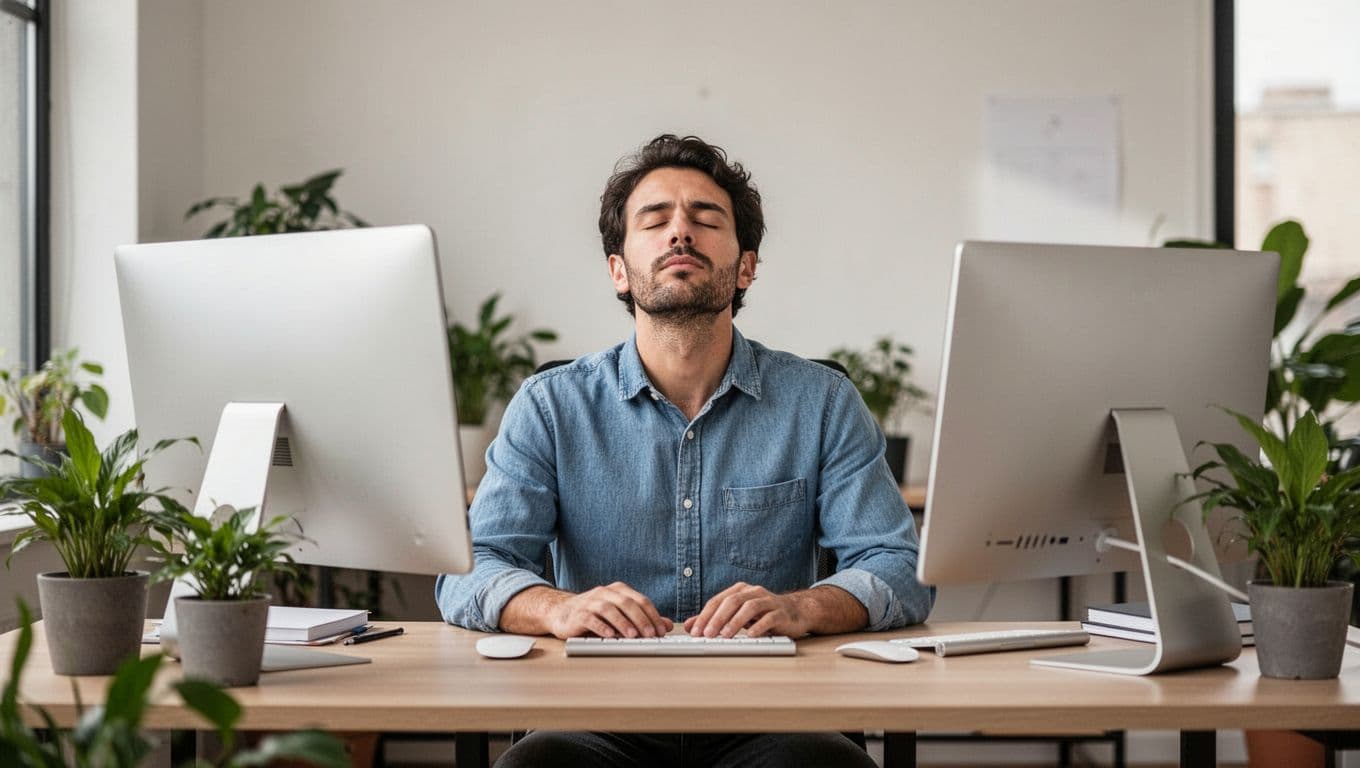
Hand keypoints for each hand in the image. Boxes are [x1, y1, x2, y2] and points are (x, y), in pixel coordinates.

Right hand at [545, 582, 672, 639]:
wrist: (562, 613)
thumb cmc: (595, 615)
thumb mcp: (621, 615)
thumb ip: (643, 619)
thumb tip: (667, 625)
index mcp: (619, 590)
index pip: (640, 600)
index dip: (653, 615)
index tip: (661, 631)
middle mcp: (605, 593)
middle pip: (627, 603)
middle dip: (641, 619)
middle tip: (650, 635)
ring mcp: (591, 602)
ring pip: (610, 610)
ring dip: (623, 623)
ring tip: (633, 635)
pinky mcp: (579, 614)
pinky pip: (591, 619)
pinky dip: (602, 627)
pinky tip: (610, 636)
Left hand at [684, 582, 808, 638]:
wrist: (796, 612)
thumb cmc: (763, 614)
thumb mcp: (737, 615)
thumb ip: (714, 618)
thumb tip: (690, 625)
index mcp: (740, 590)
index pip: (718, 601)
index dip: (705, 615)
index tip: (695, 631)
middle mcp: (753, 592)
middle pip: (732, 602)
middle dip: (717, 619)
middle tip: (707, 634)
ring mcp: (769, 601)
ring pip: (749, 607)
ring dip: (735, 622)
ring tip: (725, 636)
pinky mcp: (781, 613)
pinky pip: (769, 618)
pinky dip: (758, 627)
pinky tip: (750, 636)